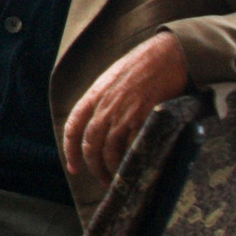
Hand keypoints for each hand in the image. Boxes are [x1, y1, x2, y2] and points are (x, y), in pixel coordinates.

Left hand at [62, 31, 190, 181]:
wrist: (165, 56)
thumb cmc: (140, 67)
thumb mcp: (110, 80)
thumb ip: (101, 101)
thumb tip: (98, 124)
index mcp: (93, 96)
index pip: (73, 128)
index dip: (70, 150)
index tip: (74, 167)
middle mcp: (104, 107)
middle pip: (90, 145)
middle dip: (93, 166)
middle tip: (102, 179)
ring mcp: (123, 114)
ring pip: (109, 151)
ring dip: (112, 169)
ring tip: (118, 179)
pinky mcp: (143, 119)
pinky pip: (132, 148)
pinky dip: (131, 162)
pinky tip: (134, 168)